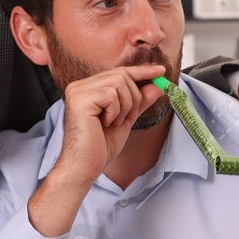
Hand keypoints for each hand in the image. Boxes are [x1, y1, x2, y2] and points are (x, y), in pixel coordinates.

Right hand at [53, 63, 166, 181]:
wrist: (85, 167)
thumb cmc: (100, 147)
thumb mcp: (126, 119)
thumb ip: (140, 101)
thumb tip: (158, 86)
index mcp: (88, 88)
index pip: (118, 72)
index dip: (141, 71)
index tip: (161, 71)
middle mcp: (80, 86)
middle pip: (121, 75)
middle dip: (134, 97)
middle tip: (127, 118)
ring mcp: (77, 91)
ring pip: (118, 82)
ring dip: (125, 105)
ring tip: (114, 122)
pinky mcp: (79, 100)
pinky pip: (111, 94)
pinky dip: (116, 111)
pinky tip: (106, 124)